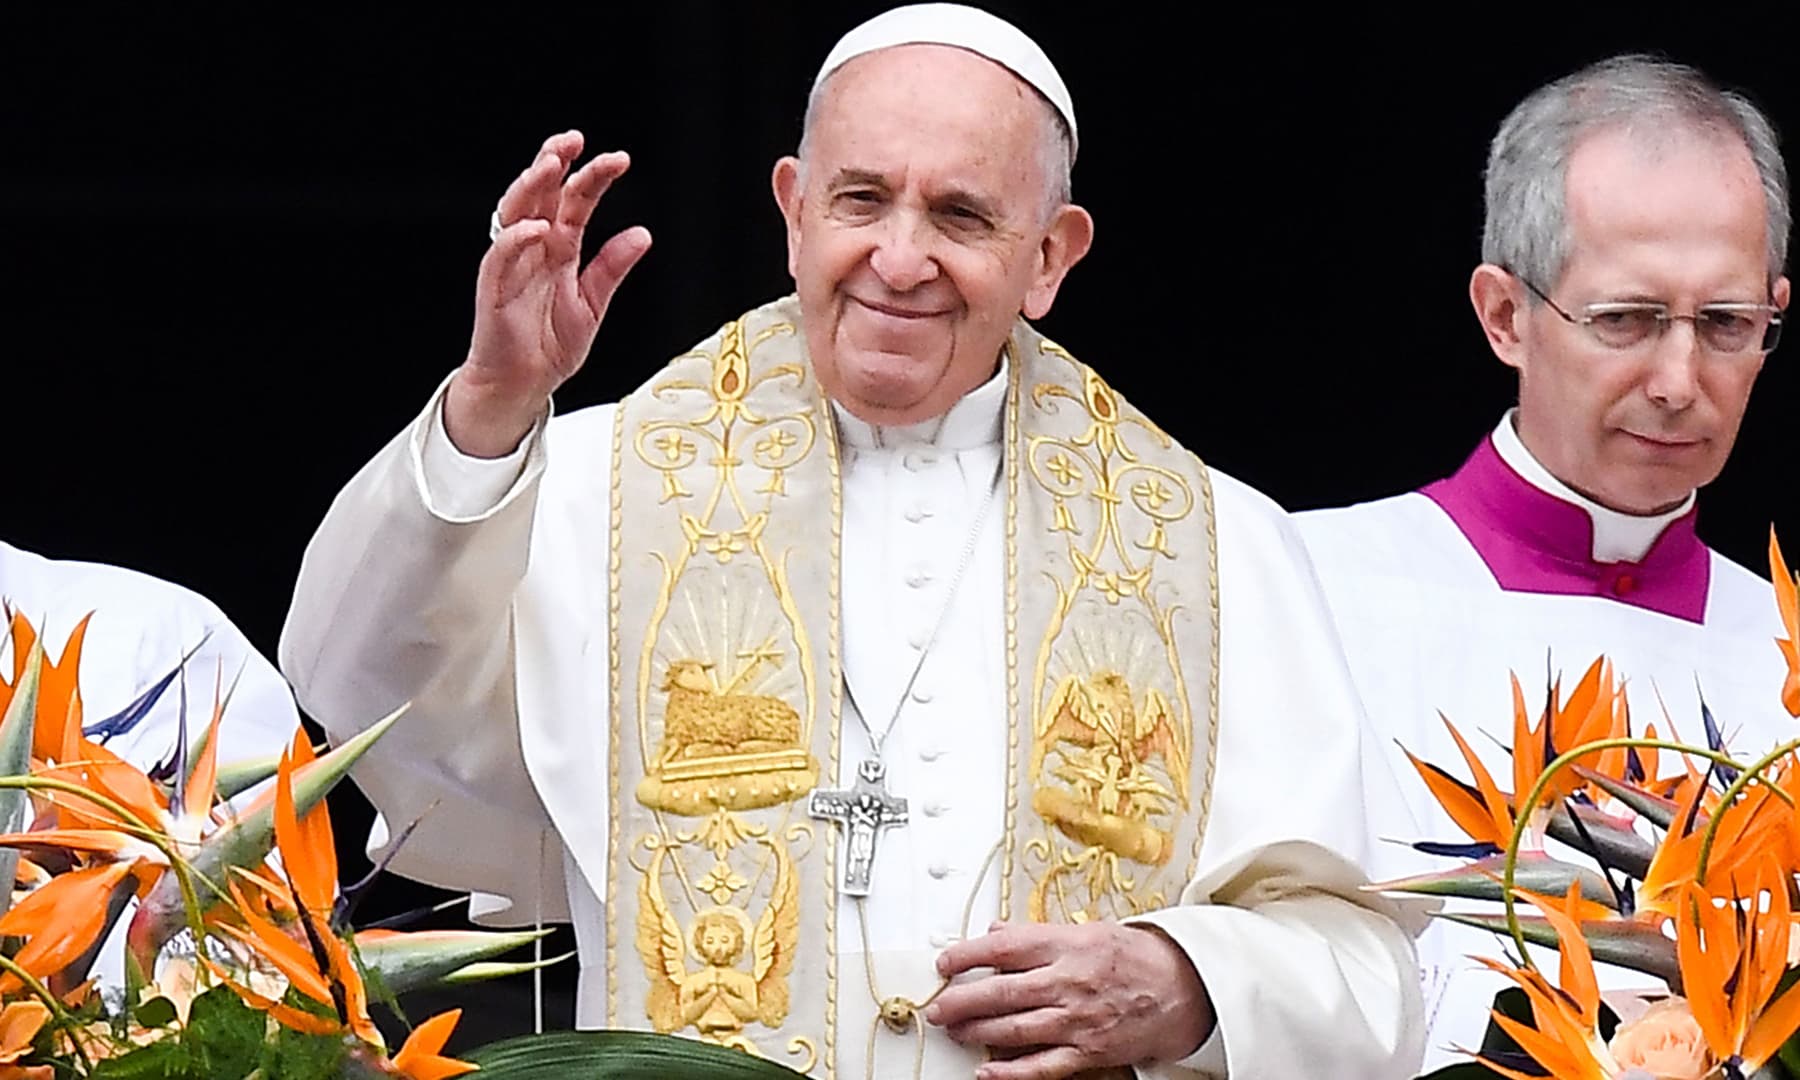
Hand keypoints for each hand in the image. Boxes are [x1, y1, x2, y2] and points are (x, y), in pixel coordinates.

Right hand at [445, 130, 653, 456]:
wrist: (523, 385)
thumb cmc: (550, 345)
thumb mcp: (593, 303)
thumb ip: (612, 267)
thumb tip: (642, 234)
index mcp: (559, 248)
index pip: (575, 201)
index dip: (593, 177)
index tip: (618, 159)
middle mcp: (534, 248)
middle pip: (541, 194)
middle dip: (554, 162)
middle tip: (573, 140)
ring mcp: (512, 264)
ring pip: (515, 212)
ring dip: (531, 186)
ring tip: (550, 164)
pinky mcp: (494, 287)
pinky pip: (501, 256)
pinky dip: (516, 239)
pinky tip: (537, 226)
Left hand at [925, 920, 1213, 1079]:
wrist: (1185, 989)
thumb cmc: (1136, 957)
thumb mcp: (1087, 930)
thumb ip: (1037, 935)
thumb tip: (995, 932)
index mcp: (1068, 945)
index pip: (1005, 948)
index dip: (968, 955)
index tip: (945, 962)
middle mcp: (1070, 982)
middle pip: (1003, 992)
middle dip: (962, 1001)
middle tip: (937, 1006)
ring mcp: (1078, 1020)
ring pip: (1016, 1028)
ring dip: (978, 1031)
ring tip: (953, 1030)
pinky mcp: (1088, 1051)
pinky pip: (1043, 1066)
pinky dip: (1012, 1071)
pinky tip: (986, 1071)